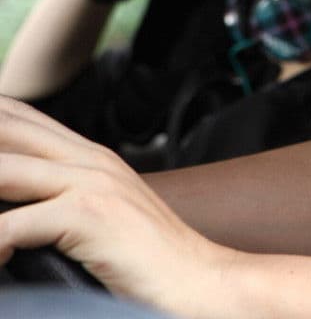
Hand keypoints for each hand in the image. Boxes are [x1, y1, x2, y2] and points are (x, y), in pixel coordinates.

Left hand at [0, 96, 233, 314]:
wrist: (202, 283)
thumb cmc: (150, 266)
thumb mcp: (103, 221)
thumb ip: (62, 204)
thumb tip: (16, 212)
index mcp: (91, 157)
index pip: (17, 115)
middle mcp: (90, 160)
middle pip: (5, 129)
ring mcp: (91, 183)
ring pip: (1, 170)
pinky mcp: (90, 216)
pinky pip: (11, 225)